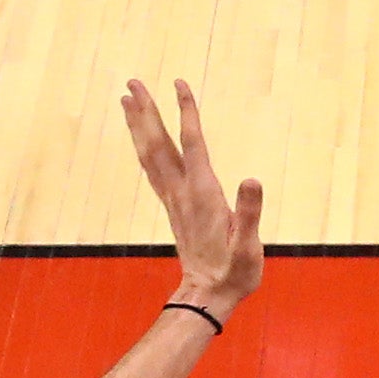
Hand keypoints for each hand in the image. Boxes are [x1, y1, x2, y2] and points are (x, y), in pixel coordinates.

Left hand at [121, 78, 264, 322]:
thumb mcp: (249, 246)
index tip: (179, 83)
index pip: (193, 143)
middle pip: (159, 143)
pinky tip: (141, 137)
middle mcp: (182, 191)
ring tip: (126, 99)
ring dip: (138, 125)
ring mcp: (173, 199)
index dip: (186, 112)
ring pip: (149, 154)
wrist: (207, 295)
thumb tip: (251, 180)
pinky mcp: (172, 206)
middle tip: (132, 82)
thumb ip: (250, 213)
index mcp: (203, 194)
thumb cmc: (234, 272)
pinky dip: (143, 146)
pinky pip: (152, 168)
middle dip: (146, 111)